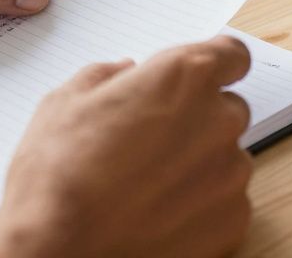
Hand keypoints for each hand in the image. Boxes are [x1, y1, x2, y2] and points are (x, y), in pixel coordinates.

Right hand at [0, 36, 254, 257]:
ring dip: (200, 165)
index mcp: (184, 77)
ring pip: (226, 158)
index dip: (215, 65)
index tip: (202, 78)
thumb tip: (124, 73)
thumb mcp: (65, 104)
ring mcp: (230, 173)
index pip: (232, 55)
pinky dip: (202, 206)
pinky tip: (159, 214)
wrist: (58, 252)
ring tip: (149, 186)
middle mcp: (218, 119)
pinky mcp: (233, 221)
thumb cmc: (58, 178)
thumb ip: (106, 77)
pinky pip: (227, 202)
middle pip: (228, 109)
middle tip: (153, 142)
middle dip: (198, 120)